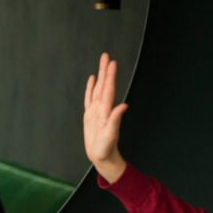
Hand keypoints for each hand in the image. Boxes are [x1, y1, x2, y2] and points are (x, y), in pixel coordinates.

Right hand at [83, 53, 127, 183]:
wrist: (102, 157)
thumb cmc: (106, 149)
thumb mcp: (110, 135)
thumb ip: (116, 119)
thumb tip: (124, 105)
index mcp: (106, 111)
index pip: (108, 90)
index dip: (110, 76)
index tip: (112, 63)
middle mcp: (102, 109)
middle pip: (103, 85)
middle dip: (105, 70)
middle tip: (106, 55)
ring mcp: (96, 112)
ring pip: (97, 89)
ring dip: (100, 76)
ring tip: (102, 63)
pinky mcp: (89, 116)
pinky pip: (89, 99)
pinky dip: (90, 88)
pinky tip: (92, 80)